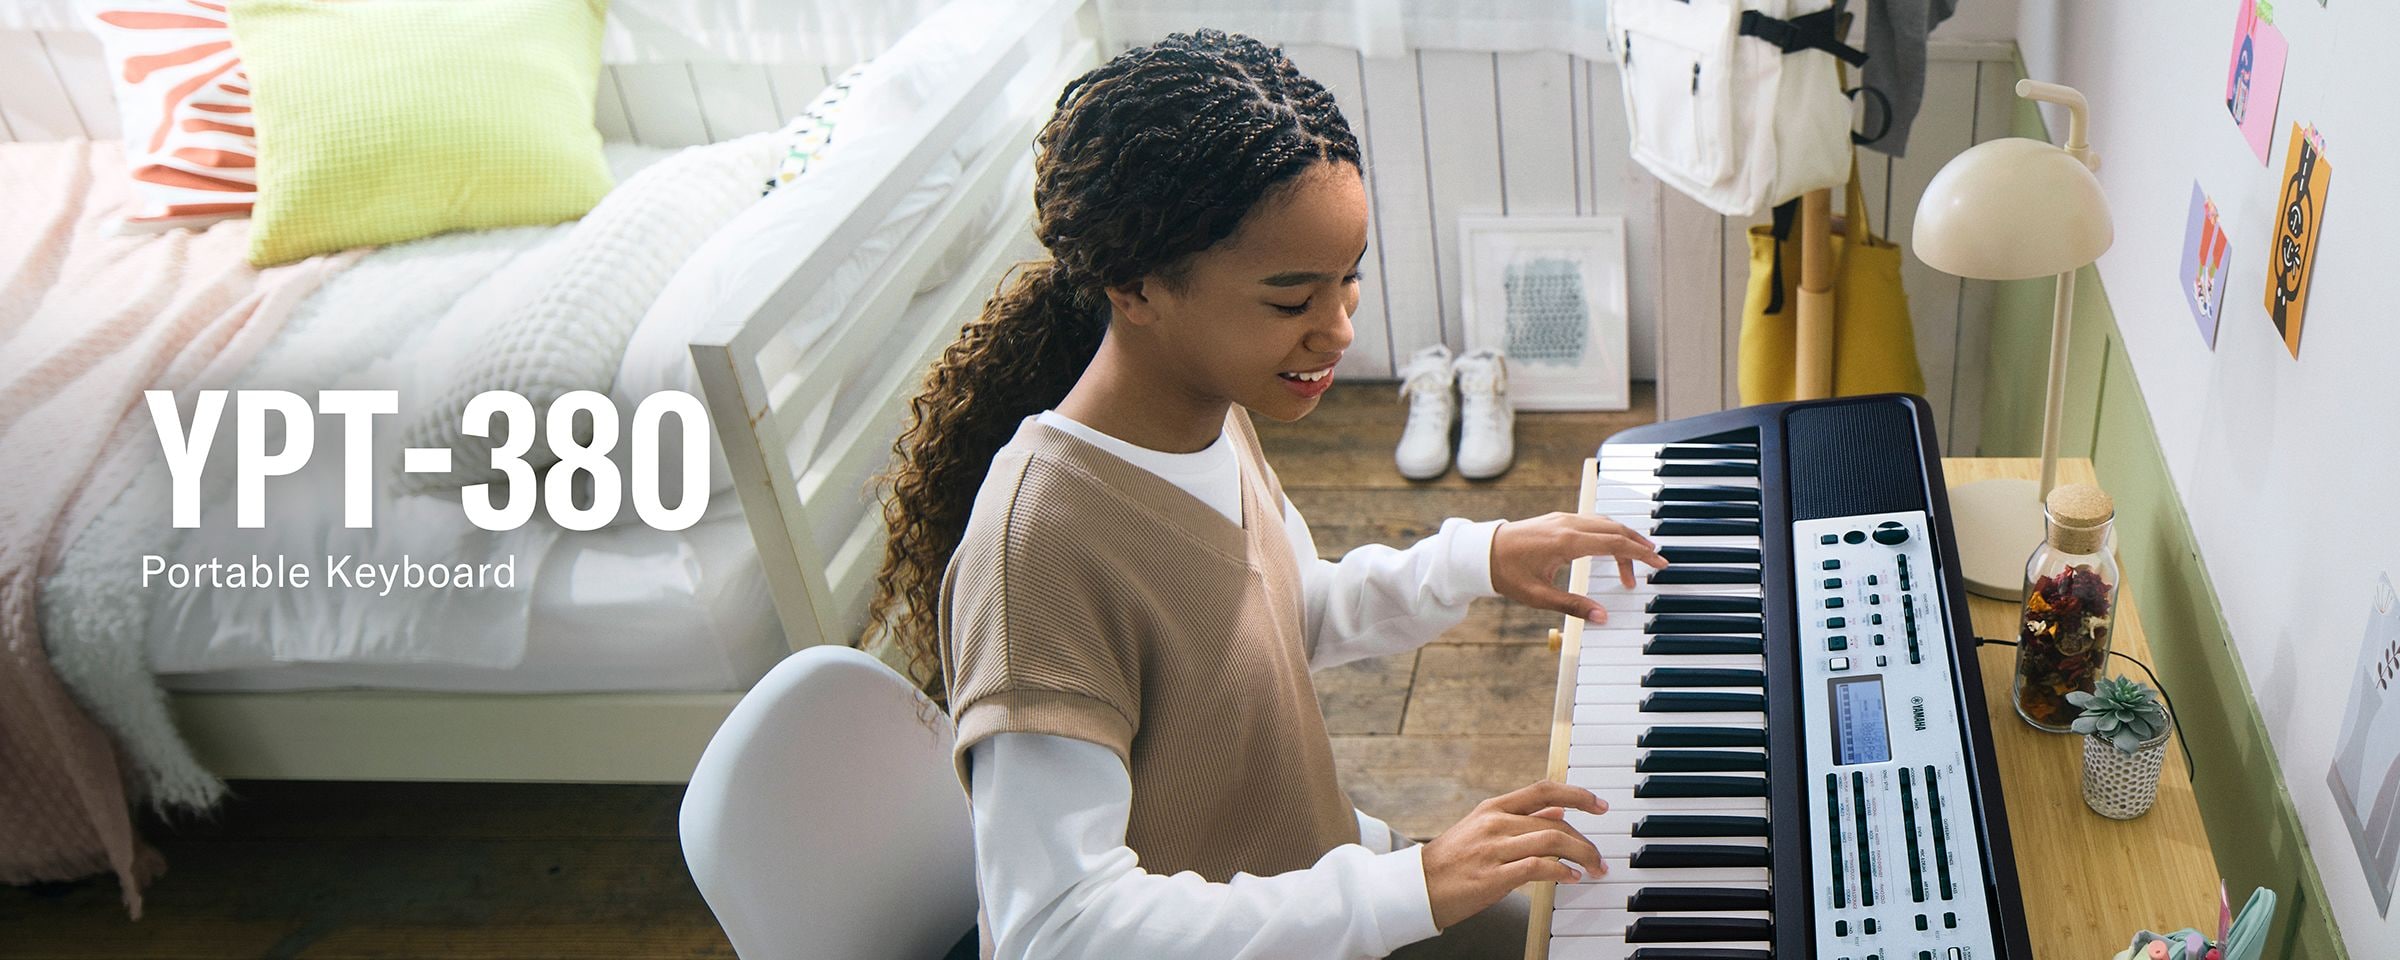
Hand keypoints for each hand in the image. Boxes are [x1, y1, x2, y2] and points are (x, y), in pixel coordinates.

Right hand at [1420, 780, 1608, 929]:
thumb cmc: (1452, 860)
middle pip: (1555, 822)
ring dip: (1581, 855)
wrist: (1419, 886)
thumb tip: (1558, 811)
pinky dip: (1561, 871)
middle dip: (1585, 841)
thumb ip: (1521, 819)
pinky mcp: (1494, 876)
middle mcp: (1495, 823)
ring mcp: (1494, 849)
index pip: (1543, 790)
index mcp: (1493, 808)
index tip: (1600, 805)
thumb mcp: (1484, 828)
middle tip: (1599, 857)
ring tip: (1593, 869)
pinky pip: (1538, 867)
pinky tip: (1571, 878)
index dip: (1577, 794)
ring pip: (1551, 841)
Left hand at [1490, 512, 1666, 623]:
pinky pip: (1592, 521)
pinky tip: (1613, 546)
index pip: (1614, 544)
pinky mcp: (1558, 519)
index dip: (1640, 555)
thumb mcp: (1538, 596)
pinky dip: (1609, 532)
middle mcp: (1568, 524)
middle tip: (1657, 563)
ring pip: (1605, 522)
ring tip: (1639, 557)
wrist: (1481, 551)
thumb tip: (1602, 617)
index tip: (1658, 564)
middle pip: (1615, 530)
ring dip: (1625, 538)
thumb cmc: (1506, 573)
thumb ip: (1573, 606)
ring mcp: (1563, 518)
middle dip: (1639, 545)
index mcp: (1566, 542)